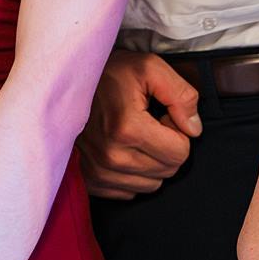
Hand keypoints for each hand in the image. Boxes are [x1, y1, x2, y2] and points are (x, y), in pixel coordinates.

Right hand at [77, 49, 201, 198]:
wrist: (65, 83)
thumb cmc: (110, 73)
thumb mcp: (150, 67)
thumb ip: (181, 94)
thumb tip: (193, 128)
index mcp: (127, 128)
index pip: (180, 153)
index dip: (177, 130)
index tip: (161, 115)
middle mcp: (111, 156)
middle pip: (167, 171)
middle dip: (166, 147)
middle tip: (148, 123)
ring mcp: (98, 171)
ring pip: (151, 184)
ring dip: (151, 162)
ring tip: (134, 135)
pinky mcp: (91, 180)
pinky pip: (130, 191)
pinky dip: (133, 173)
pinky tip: (122, 149)